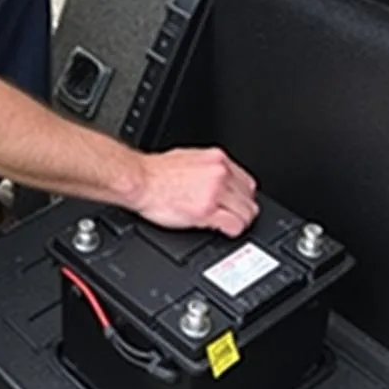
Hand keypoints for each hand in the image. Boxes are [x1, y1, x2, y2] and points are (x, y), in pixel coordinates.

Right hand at [131, 146, 257, 235]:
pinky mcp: (206, 211)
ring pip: (246, 213)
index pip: (246, 182)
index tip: (237, 203)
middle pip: (249, 198)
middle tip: (233, 216)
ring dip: (239, 221)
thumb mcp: (188, 159)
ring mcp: (215, 192)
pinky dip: (231, 230)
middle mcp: (219, 173)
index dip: (242, 196)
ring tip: (228, 224)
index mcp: (216, 159)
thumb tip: (215, 176)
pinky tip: (223, 229)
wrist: (139, 181)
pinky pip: (234, 225)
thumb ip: (208, 168)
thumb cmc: (155, 172)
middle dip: (242, 209)